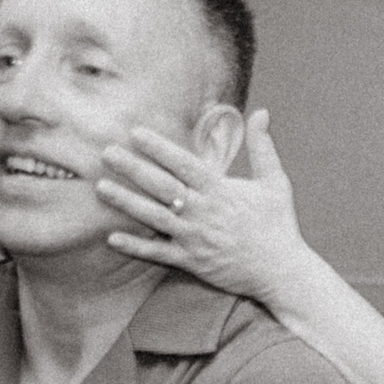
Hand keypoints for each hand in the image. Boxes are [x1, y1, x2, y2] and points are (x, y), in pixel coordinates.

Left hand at [98, 112, 310, 306]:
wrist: (282, 271)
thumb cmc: (279, 225)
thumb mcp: (275, 182)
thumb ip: (263, 146)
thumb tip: (262, 112)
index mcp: (221, 190)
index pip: (184, 164)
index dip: (159, 148)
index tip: (136, 133)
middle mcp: (204, 212)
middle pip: (162, 186)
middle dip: (133, 169)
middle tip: (106, 153)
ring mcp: (196, 238)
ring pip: (154, 217)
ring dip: (126, 202)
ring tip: (101, 187)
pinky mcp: (193, 261)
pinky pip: (158, 253)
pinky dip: (136, 247)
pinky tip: (112, 238)